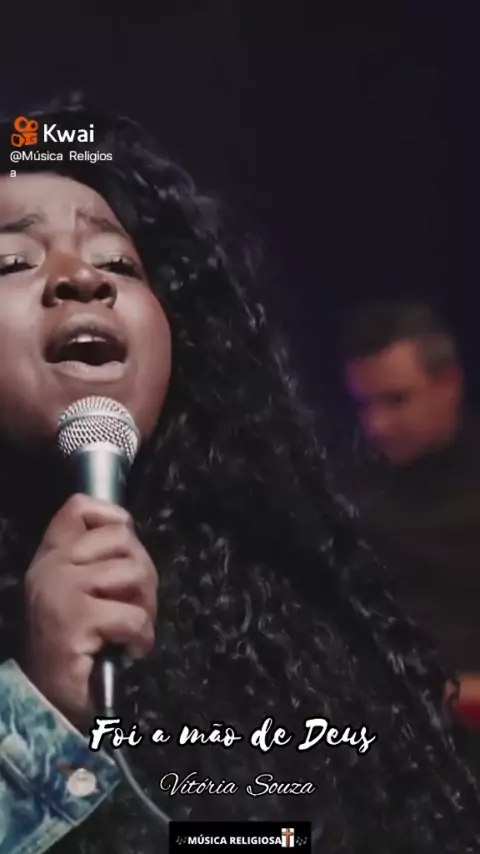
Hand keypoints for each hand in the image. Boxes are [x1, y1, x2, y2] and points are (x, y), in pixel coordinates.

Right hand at [24, 494, 156, 724]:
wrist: (45, 700)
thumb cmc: (71, 646)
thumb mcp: (79, 593)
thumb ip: (98, 563)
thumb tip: (134, 543)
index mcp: (50, 556)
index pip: (79, 507)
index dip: (113, 516)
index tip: (125, 548)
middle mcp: (51, 565)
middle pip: (121, 537)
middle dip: (144, 572)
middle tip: (139, 605)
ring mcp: (61, 588)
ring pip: (133, 572)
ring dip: (146, 605)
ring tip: (135, 628)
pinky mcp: (76, 618)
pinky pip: (133, 615)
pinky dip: (142, 637)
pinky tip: (131, 650)